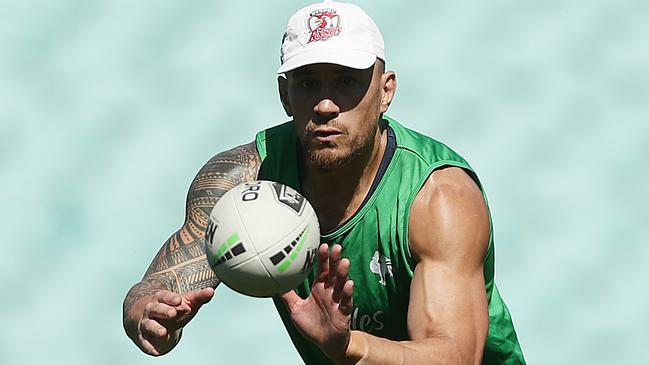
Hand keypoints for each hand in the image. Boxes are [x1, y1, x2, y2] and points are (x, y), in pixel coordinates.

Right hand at [136, 287, 213, 355]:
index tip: (179, 300)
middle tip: (173, 313)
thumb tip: (211, 291)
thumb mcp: (186, 302)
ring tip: (164, 332)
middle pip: (156, 309)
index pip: (164, 296)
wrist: (153, 320)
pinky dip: (150, 347)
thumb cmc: (173, 309)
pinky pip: (145, 342)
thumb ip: (198, 297)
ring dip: (156, 329)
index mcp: (161, 299)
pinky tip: (156, 351)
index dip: (171, 298)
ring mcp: (146, 324)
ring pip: (149, 325)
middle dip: (164, 311)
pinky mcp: (144, 338)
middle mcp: (151, 310)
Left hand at [279, 244, 353, 361]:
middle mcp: (330, 291)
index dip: (323, 258)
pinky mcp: (344, 312)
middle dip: (336, 260)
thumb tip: (272, 283)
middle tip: (336, 247)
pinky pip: (347, 301)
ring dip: (343, 273)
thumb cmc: (312, 325)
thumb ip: (287, 295)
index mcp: (320, 288)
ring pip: (342, 284)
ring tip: (344, 262)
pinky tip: (349, 284)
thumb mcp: (295, 309)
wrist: (325, 343)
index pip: (322, 269)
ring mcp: (338, 301)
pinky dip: (348, 293)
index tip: (322, 245)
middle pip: (334, 272)